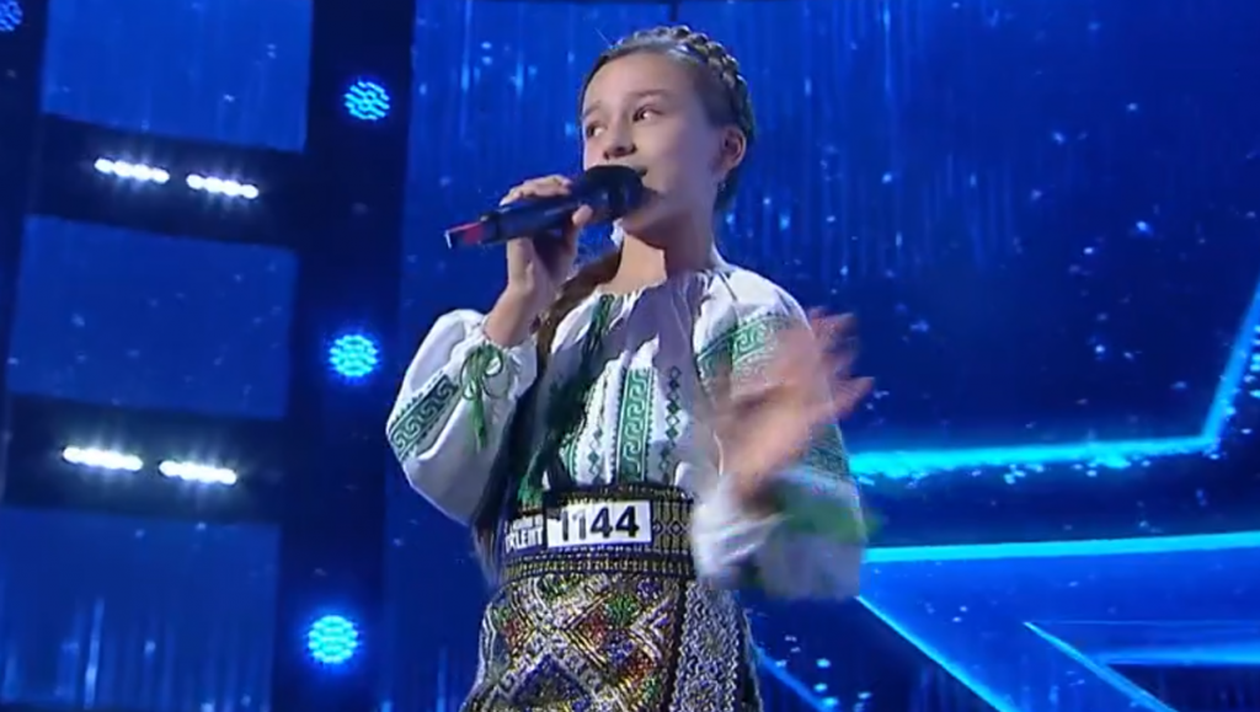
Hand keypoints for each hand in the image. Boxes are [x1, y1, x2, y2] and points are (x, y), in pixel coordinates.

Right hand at [484, 175, 595, 346]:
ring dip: (544, 185)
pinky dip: (532, 194)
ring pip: (525, 190)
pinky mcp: (512, 226)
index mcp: (538, 221)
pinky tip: (547, 194)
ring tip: (561, 189)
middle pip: (534, 187)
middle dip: (553, 182)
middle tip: (569, 186)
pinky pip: (518, 202)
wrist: (537, 291)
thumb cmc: (550, 272)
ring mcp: (517, 220)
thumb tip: (586, 208)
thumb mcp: (568, 245)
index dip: (558, 186)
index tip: (574, 188)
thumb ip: (574, 226)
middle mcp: (525, 218)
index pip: (545, 194)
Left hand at [713, 312, 872, 510]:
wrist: (738, 473)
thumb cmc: (730, 441)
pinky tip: (865, 383)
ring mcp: (799, 405)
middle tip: (843, 317)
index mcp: (768, 382)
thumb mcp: (721, 404)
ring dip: (837, 361)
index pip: (787, 350)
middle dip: (825, 337)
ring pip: (822, 377)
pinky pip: (831, 406)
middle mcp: (787, 389)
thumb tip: (724, 357)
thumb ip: (725, 380)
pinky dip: (848, 395)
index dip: (799, 331)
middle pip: (809, 357)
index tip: (814, 311)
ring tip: (853, 345)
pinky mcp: (807, 423)